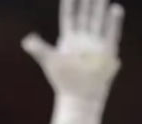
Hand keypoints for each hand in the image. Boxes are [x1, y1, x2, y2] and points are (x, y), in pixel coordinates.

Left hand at [22, 0, 123, 123]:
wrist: (80, 96)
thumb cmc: (64, 81)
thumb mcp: (50, 61)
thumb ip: (39, 49)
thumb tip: (26, 40)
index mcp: (69, 39)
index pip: (69, 17)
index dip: (70, 4)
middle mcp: (83, 39)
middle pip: (86, 15)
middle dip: (88, 1)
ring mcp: (95, 43)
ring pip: (99, 20)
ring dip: (101, 8)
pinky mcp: (107, 50)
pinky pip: (111, 32)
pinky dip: (113, 21)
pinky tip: (116, 9)